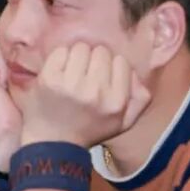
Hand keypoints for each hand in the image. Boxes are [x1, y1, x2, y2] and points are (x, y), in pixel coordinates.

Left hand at [18, 42, 150, 147]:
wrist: (53, 142)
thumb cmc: (90, 129)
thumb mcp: (124, 122)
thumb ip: (140, 98)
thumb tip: (135, 72)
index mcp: (116, 102)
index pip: (121, 62)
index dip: (112, 66)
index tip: (103, 75)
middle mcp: (95, 92)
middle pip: (101, 52)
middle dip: (94, 59)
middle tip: (86, 73)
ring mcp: (70, 84)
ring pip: (81, 48)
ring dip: (77, 56)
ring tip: (72, 72)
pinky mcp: (48, 78)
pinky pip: (60, 51)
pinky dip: (60, 57)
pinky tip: (59, 72)